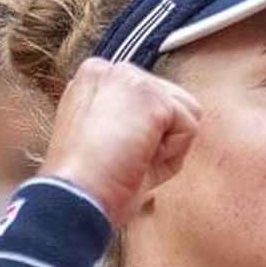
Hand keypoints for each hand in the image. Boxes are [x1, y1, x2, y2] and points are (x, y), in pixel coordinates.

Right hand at [40, 57, 200, 224]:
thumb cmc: (88, 183)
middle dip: (158, 139)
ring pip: (185, 112)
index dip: (144, 136)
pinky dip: (173, 155)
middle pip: (173, 102)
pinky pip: (190, 128)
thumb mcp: (103, 138)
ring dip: (167, 146)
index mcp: (95, 79)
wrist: (75, 196)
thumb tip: (168, 120)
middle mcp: (111, 69)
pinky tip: (138, 158)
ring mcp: (131, 78)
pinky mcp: (150, 95)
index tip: (113, 154)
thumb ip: (130, 117)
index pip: (151, 99)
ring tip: (130, 157)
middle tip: (123, 159)